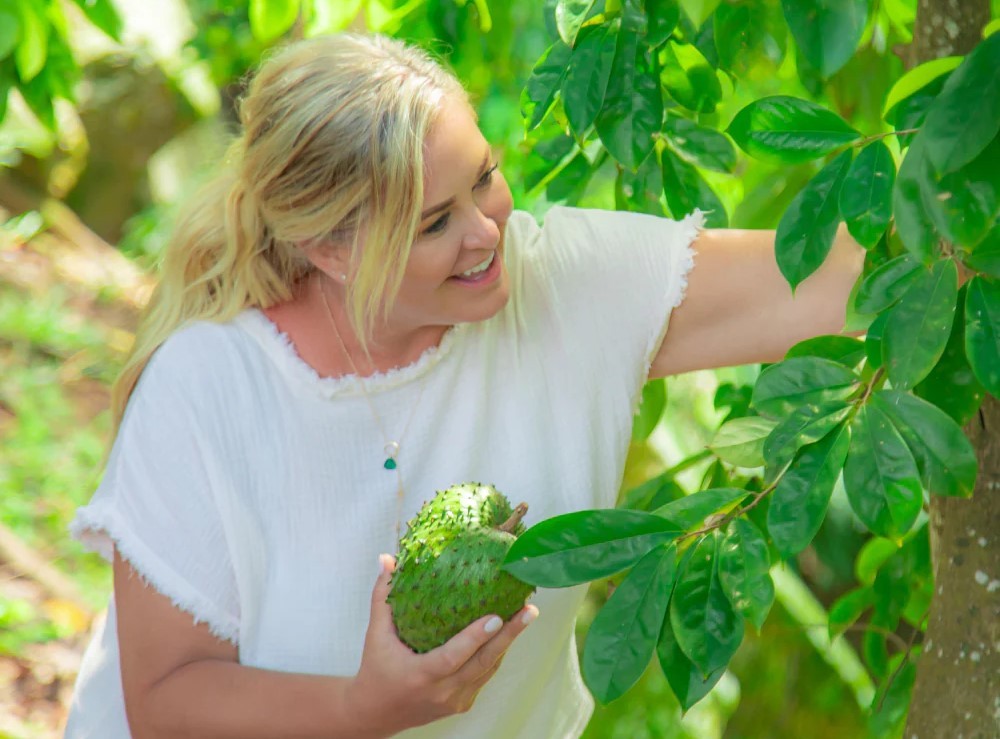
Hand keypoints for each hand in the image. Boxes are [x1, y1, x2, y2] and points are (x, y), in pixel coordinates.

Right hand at [346, 554, 537, 736]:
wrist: (376, 714)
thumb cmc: (376, 670)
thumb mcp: (376, 635)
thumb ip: (383, 597)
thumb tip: (387, 560)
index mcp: (421, 676)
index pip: (453, 657)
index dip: (475, 638)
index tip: (496, 616)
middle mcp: (442, 692)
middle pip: (483, 662)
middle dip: (509, 635)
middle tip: (529, 610)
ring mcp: (455, 701)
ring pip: (489, 668)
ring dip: (508, 642)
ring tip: (525, 614)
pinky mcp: (462, 704)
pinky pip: (484, 675)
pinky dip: (497, 653)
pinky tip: (509, 632)